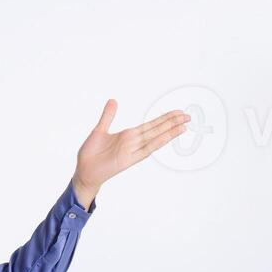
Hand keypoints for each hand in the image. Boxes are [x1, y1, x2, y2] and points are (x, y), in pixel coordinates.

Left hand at [71, 101, 192, 206]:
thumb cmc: (91, 154)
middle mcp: (133, 142)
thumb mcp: (100, 130)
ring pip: (154, 138)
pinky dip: (156, 142)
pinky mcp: (128, 160)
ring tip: (183, 125)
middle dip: (172, 122)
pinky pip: (145, 149)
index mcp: (128, 135)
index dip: (164, 118)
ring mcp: (132, 151)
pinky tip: (167, 136)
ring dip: (169, 131)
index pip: (150, 125)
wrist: (84, 171)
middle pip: (156, 129)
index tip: (177, 112)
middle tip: (187, 115)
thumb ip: (108, 116)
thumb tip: (114, 101)